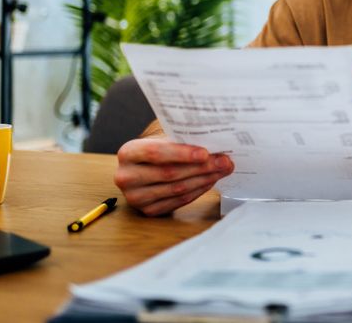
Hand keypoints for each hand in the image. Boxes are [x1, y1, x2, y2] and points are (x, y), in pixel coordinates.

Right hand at [114, 138, 233, 215]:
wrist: (143, 169)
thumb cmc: (158, 149)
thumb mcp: (162, 139)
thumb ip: (181, 140)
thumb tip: (215, 143)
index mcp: (128, 153)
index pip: (155, 153)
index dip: (182, 153)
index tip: (205, 153)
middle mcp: (127, 177)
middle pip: (169, 173)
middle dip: (201, 167)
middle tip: (224, 161)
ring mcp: (136, 197)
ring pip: (177, 189)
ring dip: (204, 179)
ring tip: (223, 169)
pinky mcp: (148, 211)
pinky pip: (179, 201)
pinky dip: (198, 190)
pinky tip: (210, 181)